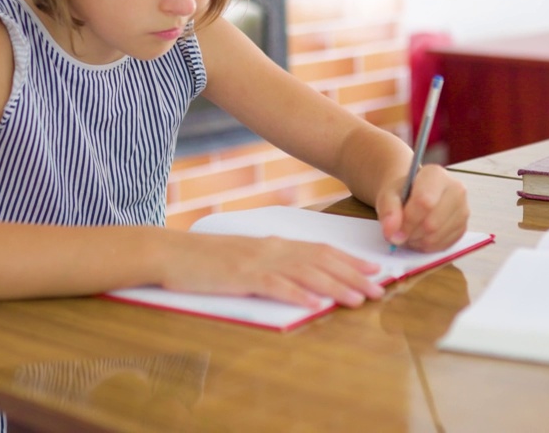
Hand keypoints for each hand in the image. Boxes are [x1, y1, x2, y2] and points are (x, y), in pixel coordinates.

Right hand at [160, 233, 384, 309]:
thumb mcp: (244, 256)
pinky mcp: (240, 276)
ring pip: (305, 273)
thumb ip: (271, 262)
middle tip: (378, 288)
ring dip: (334, 286)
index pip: (320, 250)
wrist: (170, 252)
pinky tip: (314, 304)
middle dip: (352, 275)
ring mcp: (257, 262)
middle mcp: (271, 249)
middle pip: (321, 261)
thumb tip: (298, 276)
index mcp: (274, 244)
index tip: (373, 270)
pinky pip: (274, 286)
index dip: (349, 260)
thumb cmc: (205, 259)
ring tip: (357, 299)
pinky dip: (297, 294)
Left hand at [376, 164, 469, 251]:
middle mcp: (455, 189)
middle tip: (401, 231)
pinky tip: (420, 236)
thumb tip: (392, 233)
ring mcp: (463, 210)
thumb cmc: (403, 193)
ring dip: (417, 241)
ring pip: (436, 237)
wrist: (414, 196)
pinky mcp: (463, 228)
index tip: (394, 229)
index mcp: (436, 174)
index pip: (425, 202)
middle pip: (432, 223)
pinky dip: (427, 246)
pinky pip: (443, 245)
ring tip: (410, 231)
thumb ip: (389, 210)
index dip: (407, 220)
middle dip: (411, 233)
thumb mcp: (389, 195)